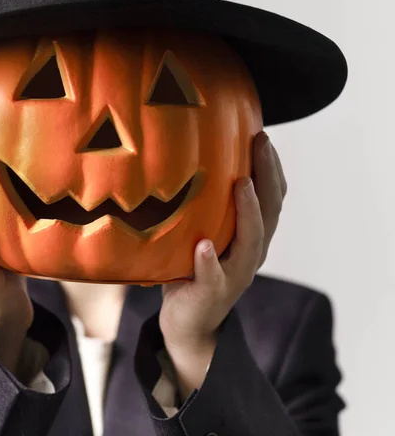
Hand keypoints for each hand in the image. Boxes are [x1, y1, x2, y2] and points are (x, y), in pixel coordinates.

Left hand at [159, 131, 286, 398]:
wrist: (188, 323)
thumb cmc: (193, 266)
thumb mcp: (204, 229)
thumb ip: (206, 203)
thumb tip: (185, 154)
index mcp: (251, 235)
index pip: (271, 197)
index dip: (272, 167)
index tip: (262, 134)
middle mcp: (250, 253)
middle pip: (269, 212)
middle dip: (267, 175)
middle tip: (260, 142)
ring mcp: (234, 275)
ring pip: (249, 243)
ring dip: (247, 212)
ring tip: (242, 184)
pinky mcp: (211, 294)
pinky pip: (213, 278)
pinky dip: (209, 262)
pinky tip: (203, 246)